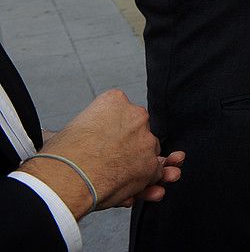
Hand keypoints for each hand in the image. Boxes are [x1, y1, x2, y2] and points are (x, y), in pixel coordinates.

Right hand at [24, 89, 183, 217]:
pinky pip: (152, 175)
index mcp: (115, 100)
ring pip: (148, 154)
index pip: (123, 114)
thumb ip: (81, 129)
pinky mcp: (150, 164)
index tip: (103, 142)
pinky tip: (124, 191)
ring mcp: (146, 140)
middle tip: (110, 162)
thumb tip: (56, 134)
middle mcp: (136, 116)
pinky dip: (142, 184)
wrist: (65, 178)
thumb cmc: (60, 155)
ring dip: (138, 166)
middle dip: (129, 147)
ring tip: (119, 178)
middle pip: (139, 133)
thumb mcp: (68, 130)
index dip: (114, 131)